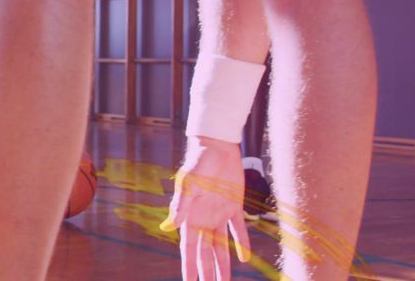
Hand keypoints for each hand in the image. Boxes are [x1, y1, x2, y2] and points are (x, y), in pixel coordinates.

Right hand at [161, 137, 251, 280]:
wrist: (217, 147)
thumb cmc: (198, 163)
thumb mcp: (188, 184)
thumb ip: (180, 206)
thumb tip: (169, 226)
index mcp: (190, 217)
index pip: (189, 249)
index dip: (189, 267)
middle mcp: (203, 219)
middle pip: (205, 253)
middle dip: (207, 273)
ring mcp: (218, 214)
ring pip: (221, 247)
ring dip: (223, 265)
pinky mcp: (234, 207)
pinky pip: (238, 230)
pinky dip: (242, 244)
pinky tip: (245, 259)